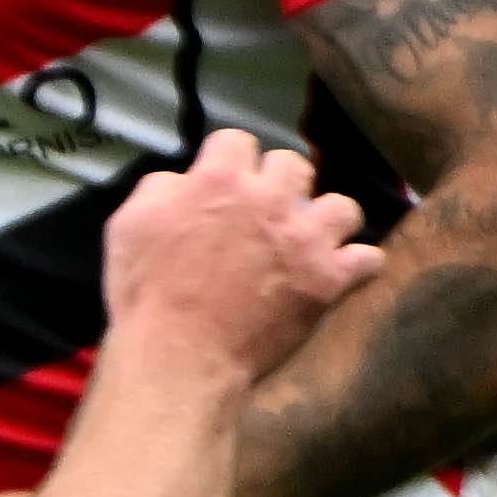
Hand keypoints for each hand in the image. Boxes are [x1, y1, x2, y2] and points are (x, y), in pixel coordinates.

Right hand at [100, 127, 381, 387]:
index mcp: (220, 180)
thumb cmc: (146, 294)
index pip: (238, 141)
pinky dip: (356, 265)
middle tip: (266, 212)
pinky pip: (368, 259)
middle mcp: (270, 200)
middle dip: (279, 184)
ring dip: (327, 220)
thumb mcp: (128, 225)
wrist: (179, 356)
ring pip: (342, 207)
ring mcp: (305, 240)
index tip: (224, 182)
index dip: (229, 161)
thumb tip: (182, 179)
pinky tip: (340, 272)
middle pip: (293, 165)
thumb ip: (159, 188)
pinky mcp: (327, 281)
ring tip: (312, 238)